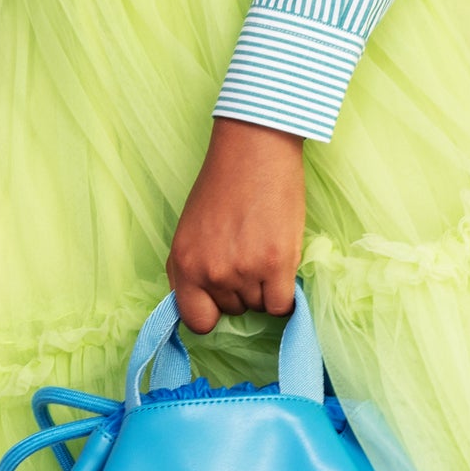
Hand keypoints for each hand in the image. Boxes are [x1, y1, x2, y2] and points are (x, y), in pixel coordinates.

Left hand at [167, 117, 305, 333]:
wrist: (254, 150)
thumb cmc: (223, 186)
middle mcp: (210, 272)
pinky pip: (282, 305)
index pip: (196, 320)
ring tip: (264, 249)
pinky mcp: (276, 264)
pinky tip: (283, 268)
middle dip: (242, 290)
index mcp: (184, 264)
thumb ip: (190, 270)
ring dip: (266, 286)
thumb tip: (201, 305)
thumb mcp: (189, 231)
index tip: (222, 300)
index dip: (212, 312)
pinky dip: (286, 294)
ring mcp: (244, 270)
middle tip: (248, 253)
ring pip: (260, 307)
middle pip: (233, 311)